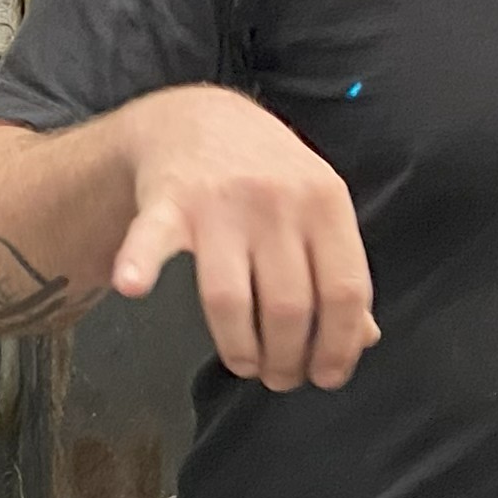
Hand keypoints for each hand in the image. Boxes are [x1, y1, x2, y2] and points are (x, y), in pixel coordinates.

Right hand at [108, 88, 378, 391]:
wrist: (196, 119)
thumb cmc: (267, 176)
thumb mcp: (317, 209)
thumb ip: (340, 269)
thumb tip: (365, 337)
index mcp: (326, 200)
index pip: (345, 291)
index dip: (341, 346)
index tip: (328, 376)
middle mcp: (278, 199)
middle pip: (290, 307)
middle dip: (287, 360)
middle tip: (279, 377)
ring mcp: (221, 202)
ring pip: (231, 299)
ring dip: (241, 350)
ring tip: (245, 364)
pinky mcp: (167, 202)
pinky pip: (153, 238)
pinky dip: (139, 262)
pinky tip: (132, 286)